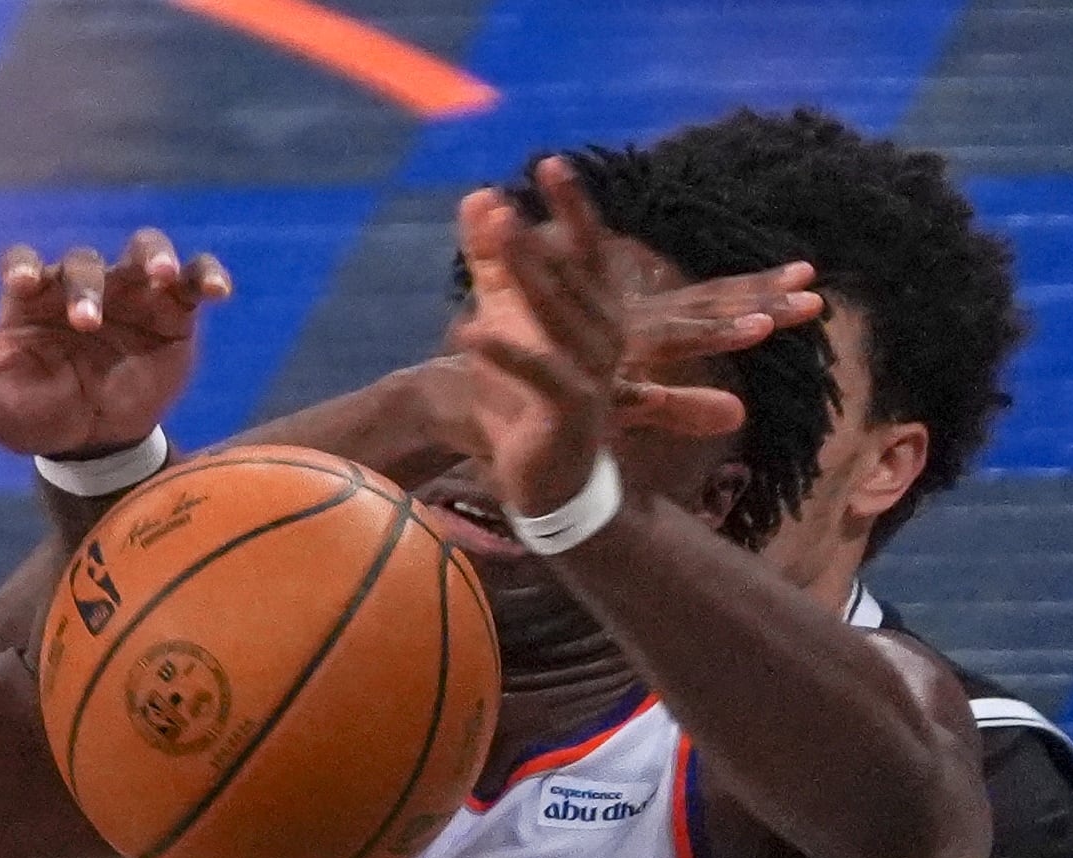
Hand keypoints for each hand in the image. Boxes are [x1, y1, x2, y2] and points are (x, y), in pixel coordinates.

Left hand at [0, 230, 233, 456]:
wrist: (90, 444)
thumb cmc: (28, 415)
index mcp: (30, 300)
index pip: (24, 264)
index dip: (25, 269)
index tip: (23, 289)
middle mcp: (79, 287)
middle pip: (85, 261)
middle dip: (86, 286)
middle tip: (88, 323)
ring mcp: (129, 296)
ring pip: (144, 253)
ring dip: (153, 261)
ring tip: (160, 282)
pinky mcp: (174, 314)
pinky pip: (193, 280)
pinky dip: (204, 275)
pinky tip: (215, 292)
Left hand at [455, 158, 631, 519]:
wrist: (551, 480)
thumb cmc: (529, 396)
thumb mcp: (506, 318)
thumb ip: (491, 261)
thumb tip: (478, 196)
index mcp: (596, 310)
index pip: (587, 247)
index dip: (572, 206)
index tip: (548, 162)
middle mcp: (604, 334)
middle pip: (566, 275)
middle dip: (532, 241)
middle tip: (500, 207)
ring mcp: (593, 371)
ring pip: (557, 315)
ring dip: (526, 276)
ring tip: (496, 239)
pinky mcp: (572, 410)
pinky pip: (539, 373)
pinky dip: (505, 353)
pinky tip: (468, 330)